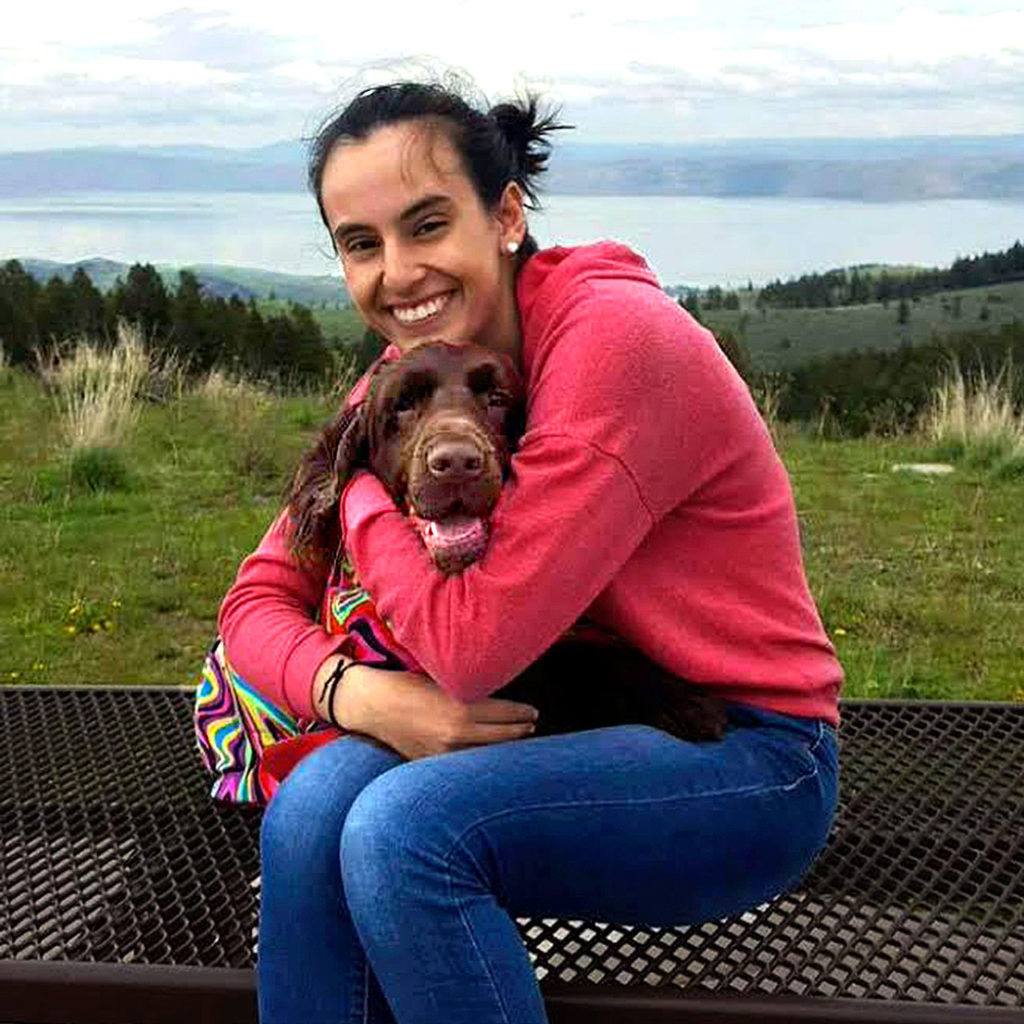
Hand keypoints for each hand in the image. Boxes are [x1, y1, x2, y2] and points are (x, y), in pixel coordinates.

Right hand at [349, 664, 539, 760]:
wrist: (372, 704)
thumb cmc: (407, 684)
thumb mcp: (444, 681)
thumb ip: (470, 691)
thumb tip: (497, 696)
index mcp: (462, 709)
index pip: (506, 714)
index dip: (523, 713)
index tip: (533, 712)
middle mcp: (457, 734)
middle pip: (502, 737)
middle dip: (520, 731)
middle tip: (531, 726)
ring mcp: (444, 753)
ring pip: (486, 754)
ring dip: (503, 747)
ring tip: (516, 740)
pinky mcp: (432, 762)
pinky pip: (464, 764)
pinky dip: (479, 758)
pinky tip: (487, 754)